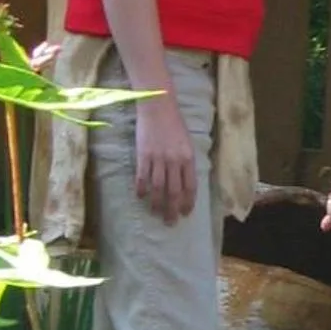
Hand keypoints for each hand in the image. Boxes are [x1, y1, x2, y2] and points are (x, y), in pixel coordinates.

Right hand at [134, 92, 197, 221]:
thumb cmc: (174, 124)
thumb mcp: (187, 143)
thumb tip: (186, 184)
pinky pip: (142, 177)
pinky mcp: (143, 155)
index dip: (188, 202)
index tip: (185, 213)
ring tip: (156, 214)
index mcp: (188, 158)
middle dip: (172, 210)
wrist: (158, 106)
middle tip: (171, 222)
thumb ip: (187, 162)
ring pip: (158, 188)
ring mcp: (158, 158)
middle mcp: (174, 161)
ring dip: (157, 204)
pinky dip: (141, 189)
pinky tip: (140, 197)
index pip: (190, 186)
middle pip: (174, 192)